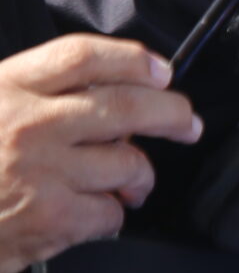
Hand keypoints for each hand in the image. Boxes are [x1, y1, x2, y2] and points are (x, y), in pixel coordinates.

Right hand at [0, 35, 200, 272]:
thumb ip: (31, 98)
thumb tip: (100, 95)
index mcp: (6, 87)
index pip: (83, 55)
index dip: (134, 59)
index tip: (161, 70)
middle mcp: (28, 122)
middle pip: (126, 104)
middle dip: (171, 112)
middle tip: (187, 123)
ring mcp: (42, 169)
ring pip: (128, 162)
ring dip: (140, 176)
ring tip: (133, 184)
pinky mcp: (50, 217)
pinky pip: (110, 213)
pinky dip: (113, 217)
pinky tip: (97, 217)